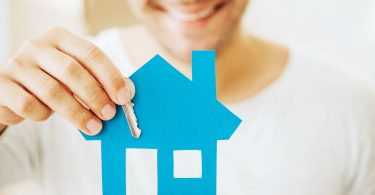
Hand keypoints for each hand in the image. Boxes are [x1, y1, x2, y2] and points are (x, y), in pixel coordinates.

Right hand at [0, 27, 133, 134]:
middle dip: (95, 96)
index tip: (124, 97)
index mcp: (60, 38)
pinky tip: (48, 116)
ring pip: (53, 91)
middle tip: (109, 114)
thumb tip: (126, 93)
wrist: (11, 90)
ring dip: (77, 113)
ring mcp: (17, 64)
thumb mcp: (73, 75)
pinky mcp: (2, 85)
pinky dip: (44, 115)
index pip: (91, 53)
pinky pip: (29, 105)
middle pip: (72, 71)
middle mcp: (37, 46)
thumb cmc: (51, 81)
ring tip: (93, 127)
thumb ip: (96, 80)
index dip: (110, 76)